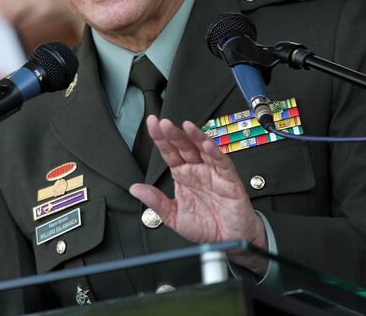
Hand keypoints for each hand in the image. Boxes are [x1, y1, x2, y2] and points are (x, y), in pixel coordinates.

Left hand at [128, 117, 268, 274]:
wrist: (230, 240)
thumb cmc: (206, 226)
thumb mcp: (174, 216)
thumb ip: (156, 202)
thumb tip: (135, 189)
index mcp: (183, 175)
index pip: (169, 152)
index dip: (161, 138)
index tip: (152, 124)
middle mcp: (197, 170)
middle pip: (184, 147)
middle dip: (174, 134)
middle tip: (163, 123)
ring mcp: (213, 173)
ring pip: (203, 149)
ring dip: (195, 137)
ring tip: (186, 126)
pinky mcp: (229, 180)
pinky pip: (222, 163)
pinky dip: (215, 153)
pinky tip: (206, 145)